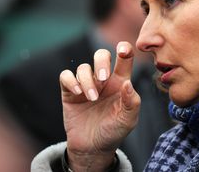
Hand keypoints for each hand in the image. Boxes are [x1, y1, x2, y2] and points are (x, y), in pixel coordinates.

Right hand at [59, 42, 140, 170]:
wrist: (93, 148)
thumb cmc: (114, 132)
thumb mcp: (128, 120)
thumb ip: (132, 102)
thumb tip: (127, 83)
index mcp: (120, 82)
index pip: (124, 58)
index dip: (125, 49)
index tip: (123, 50)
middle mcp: (104, 80)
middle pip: (101, 55)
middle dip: (102, 61)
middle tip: (105, 78)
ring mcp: (86, 85)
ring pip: (83, 67)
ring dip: (87, 80)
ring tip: (92, 98)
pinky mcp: (70, 92)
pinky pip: (66, 76)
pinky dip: (70, 81)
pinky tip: (77, 93)